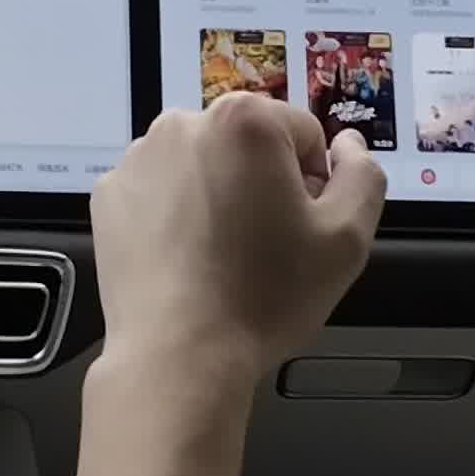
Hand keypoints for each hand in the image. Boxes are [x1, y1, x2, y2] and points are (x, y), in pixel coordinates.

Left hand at [89, 90, 385, 385]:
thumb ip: (364, 176)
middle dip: (263, 186)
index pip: (304, 134)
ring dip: (219, 196)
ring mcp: (138, 158)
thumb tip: (349, 145)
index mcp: (244, 120)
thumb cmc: (265, 296)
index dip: (315, 184)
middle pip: (249, 146)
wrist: (179, 355)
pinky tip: (187, 259)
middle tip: (265, 246)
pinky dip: (175, 215)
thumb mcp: (347, 239)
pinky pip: (160, 191)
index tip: (301, 228)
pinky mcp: (110, 195)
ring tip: (224, 257)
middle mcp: (184, 124)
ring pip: (203, 166)